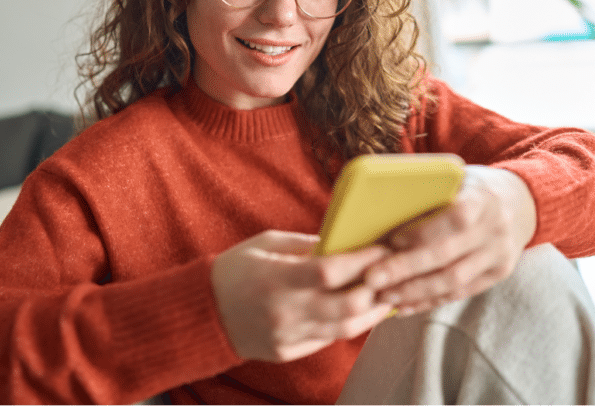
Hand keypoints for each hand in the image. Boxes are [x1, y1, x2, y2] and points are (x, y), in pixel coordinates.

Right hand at [211, 230, 394, 362]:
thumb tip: (343, 241)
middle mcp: (284, 311)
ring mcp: (287, 336)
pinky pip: (328, 340)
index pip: (330, 271)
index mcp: (276, 278)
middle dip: (377, 289)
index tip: (382, 248)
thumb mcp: (265, 244)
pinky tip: (361, 311)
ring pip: (346, 329)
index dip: (362, 260)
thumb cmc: (234, 270)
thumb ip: (305, 244)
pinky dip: (349, 324)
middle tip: (392, 273)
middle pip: (347, 306)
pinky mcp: (288, 352)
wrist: (202, 313)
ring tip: (387, 295)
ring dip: (372, 312)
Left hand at [364, 165, 536, 315]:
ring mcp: (499, 255)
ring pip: (453, 281)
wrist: (521, 201)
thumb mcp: (457, 177)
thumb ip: (429, 191)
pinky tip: (404, 305)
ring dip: (414, 292)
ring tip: (383, 295)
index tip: (392, 240)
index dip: (423, 232)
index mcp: (483, 198)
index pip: (455, 218)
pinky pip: (460, 293)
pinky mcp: (497, 275)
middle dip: (405, 269)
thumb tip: (379, 207)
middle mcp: (495, 229)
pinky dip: (429, 301)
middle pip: (447, 256)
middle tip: (372, 278)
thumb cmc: (473, 186)